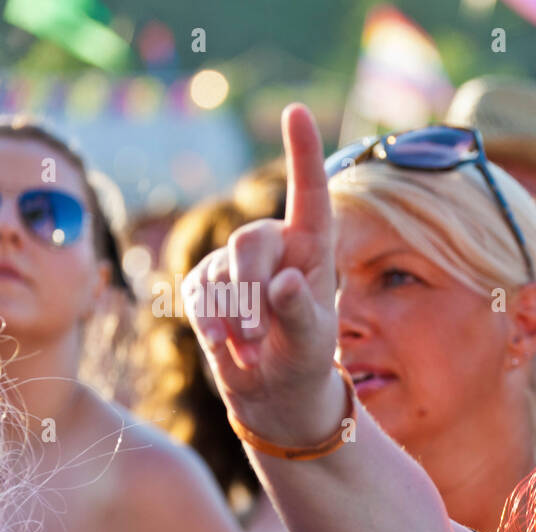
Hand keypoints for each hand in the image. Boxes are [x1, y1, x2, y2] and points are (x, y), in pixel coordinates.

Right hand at [182, 103, 341, 446]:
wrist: (274, 392)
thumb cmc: (305, 361)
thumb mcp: (312, 345)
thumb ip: (301, 314)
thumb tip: (284, 282)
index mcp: (313, 249)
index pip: (310, 195)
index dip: (303, 153)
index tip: (296, 111)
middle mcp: (275, 246)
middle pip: (250, 241)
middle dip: (250, 288)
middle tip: (258, 333)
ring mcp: (237, 263)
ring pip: (222, 270)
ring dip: (234, 315)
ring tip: (253, 346)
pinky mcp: (206, 284)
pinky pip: (198, 292)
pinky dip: (209, 321)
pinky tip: (224, 345)